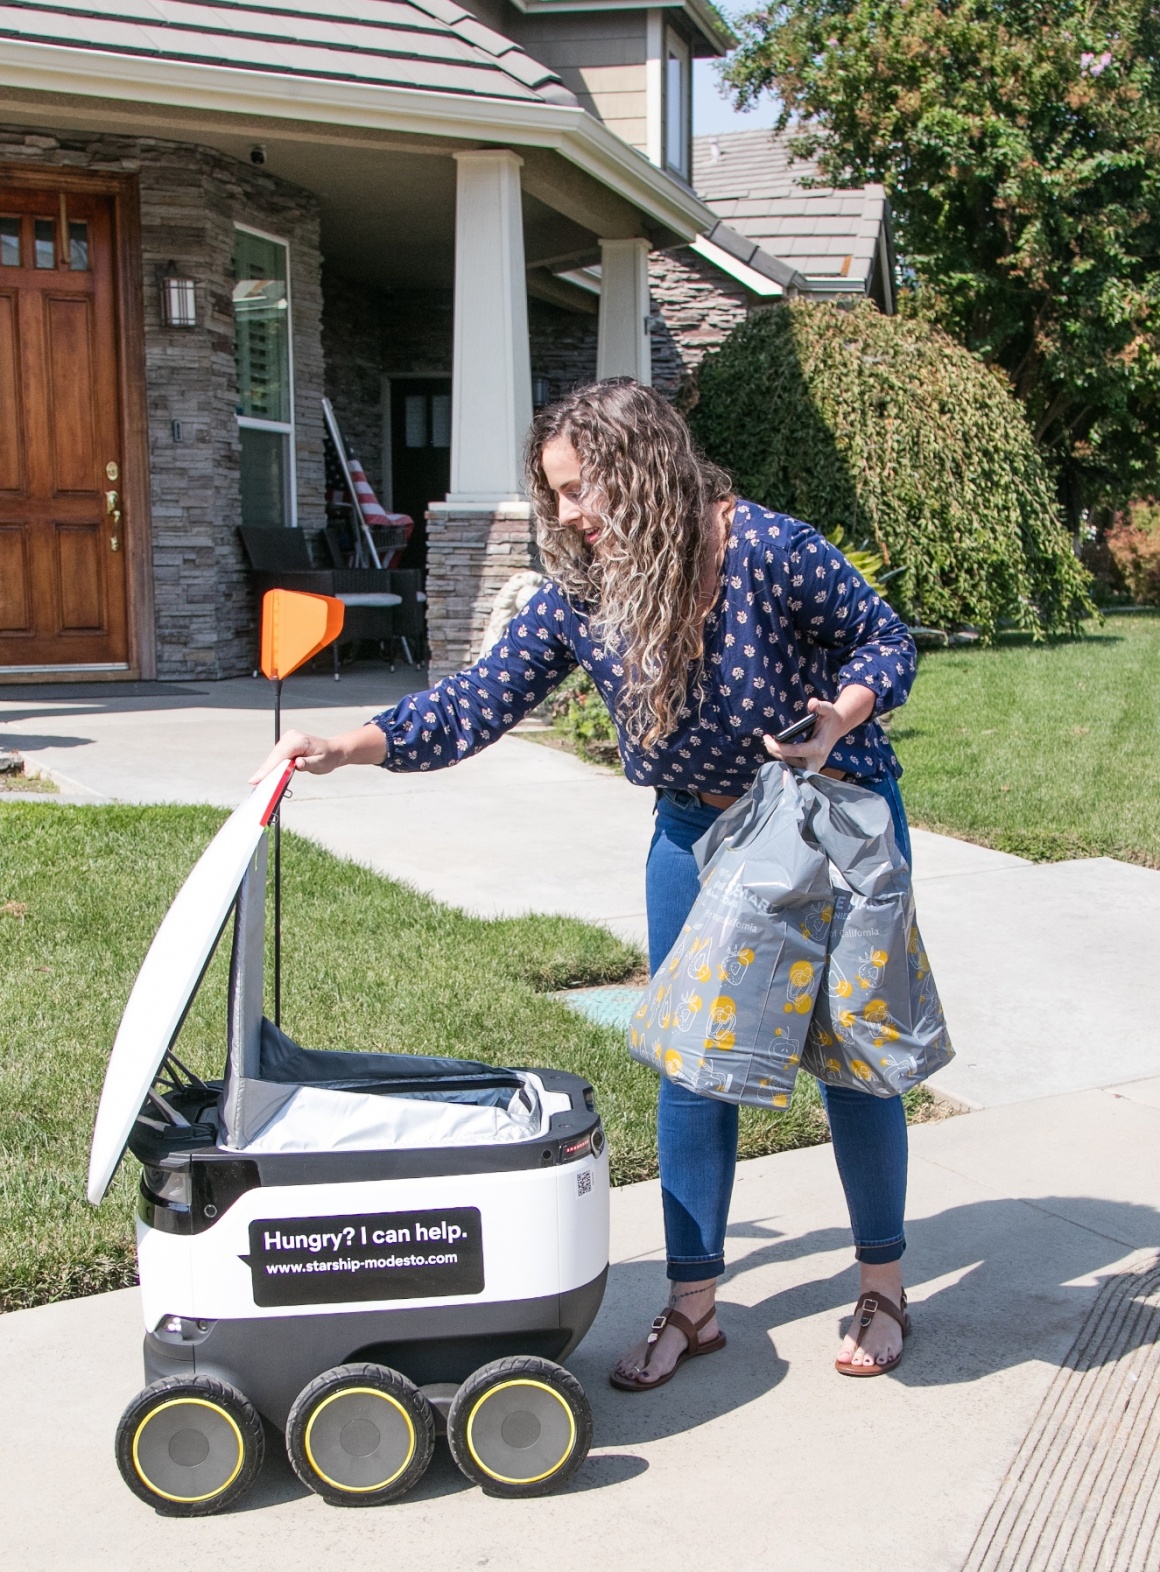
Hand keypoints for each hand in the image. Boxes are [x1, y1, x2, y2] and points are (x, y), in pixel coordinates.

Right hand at [248, 724, 385, 783]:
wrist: (332, 751)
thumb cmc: (328, 758)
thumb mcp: (321, 764)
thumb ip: (308, 764)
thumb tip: (296, 764)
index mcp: (299, 741)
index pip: (280, 755)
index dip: (268, 768)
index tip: (258, 778)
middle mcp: (291, 737)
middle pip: (274, 756)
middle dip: (265, 770)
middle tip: (253, 783)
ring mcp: (287, 739)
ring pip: (273, 756)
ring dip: (267, 769)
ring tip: (257, 781)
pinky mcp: (286, 744)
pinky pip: (276, 756)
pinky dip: (272, 766)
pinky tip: (266, 776)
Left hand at [762, 686, 875, 773]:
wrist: (838, 726)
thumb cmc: (831, 717)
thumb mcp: (828, 708)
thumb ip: (820, 705)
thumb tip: (812, 704)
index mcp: (819, 748)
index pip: (796, 751)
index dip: (780, 747)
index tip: (768, 738)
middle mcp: (816, 760)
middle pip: (790, 762)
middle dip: (777, 753)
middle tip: (766, 741)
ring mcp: (813, 764)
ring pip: (790, 764)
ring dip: (777, 754)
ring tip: (768, 741)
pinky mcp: (810, 765)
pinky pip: (793, 765)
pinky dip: (782, 757)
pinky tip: (774, 748)